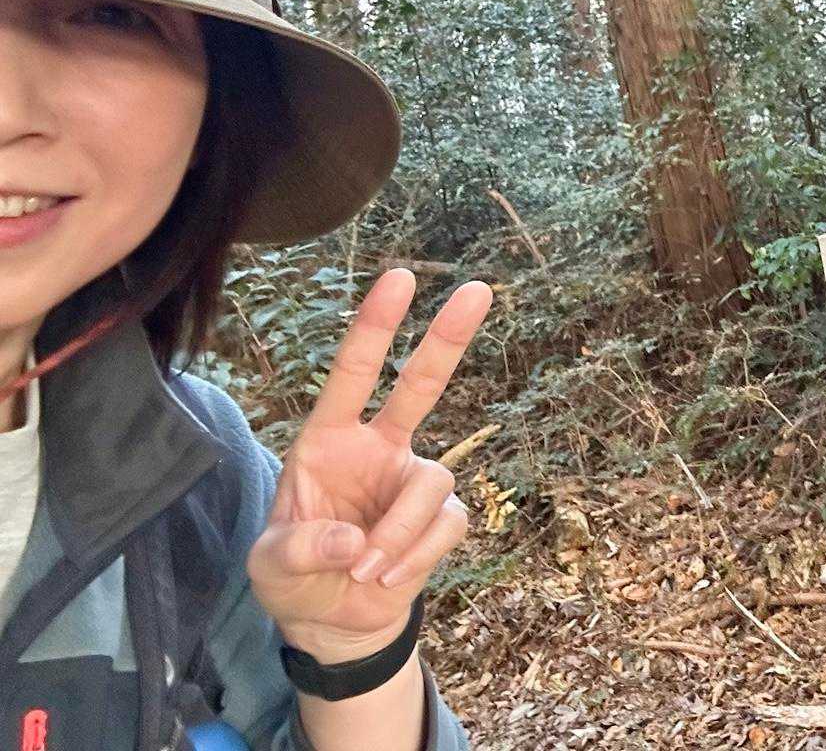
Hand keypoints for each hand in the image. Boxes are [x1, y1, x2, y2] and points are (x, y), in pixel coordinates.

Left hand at [247, 268, 493, 664]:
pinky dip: (413, 558)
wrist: (334, 623)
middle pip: (420, 386)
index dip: (374, 329)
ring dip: (401, 532)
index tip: (399, 278)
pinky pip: (444, 526)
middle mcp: (377, 450)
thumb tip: (354, 541)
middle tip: (479, 289)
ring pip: (433, 482)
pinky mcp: (440, 519)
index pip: (352, 377)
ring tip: (366, 570)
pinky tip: (384, 578)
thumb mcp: (270, 568)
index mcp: (328, 442)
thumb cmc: (293, 579)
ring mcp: (412, 483)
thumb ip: (301, 549)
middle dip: (447, 340)